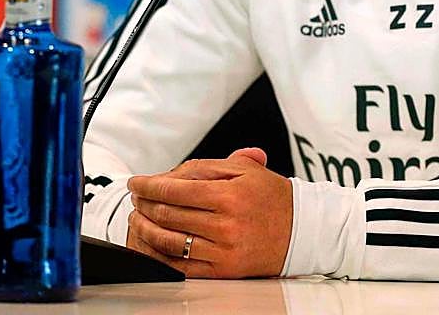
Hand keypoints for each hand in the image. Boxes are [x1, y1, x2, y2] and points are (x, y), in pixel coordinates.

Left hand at [126, 147, 292, 278]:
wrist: (302, 231)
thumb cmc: (272, 197)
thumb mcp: (245, 170)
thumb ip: (206, 168)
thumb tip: (169, 175)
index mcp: (230, 195)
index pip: (175, 190)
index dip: (149, 186)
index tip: (136, 183)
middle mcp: (226, 224)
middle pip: (168, 214)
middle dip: (144, 205)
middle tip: (136, 199)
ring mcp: (223, 250)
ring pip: (169, 241)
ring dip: (145, 229)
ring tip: (138, 219)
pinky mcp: (223, 271)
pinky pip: (181, 266)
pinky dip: (159, 255)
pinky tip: (150, 244)